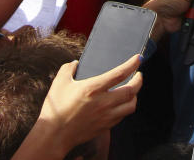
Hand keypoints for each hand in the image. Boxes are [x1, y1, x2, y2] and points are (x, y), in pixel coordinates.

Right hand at [18, 56, 141, 157]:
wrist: (54, 135)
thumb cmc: (55, 108)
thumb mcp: (59, 83)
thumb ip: (68, 69)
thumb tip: (75, 63)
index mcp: (93, 88)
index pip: (120, 74)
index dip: (132, 64)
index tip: (138, 59)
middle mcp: (103, 102)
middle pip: (131, 91)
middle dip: (139, 80)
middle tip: (138, 74)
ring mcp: (106, 116)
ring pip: (131, 105)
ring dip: (135, 96)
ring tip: (132, 90)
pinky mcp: (105, 126)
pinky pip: (122, 116)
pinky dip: (125, 108)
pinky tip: (121, 104)